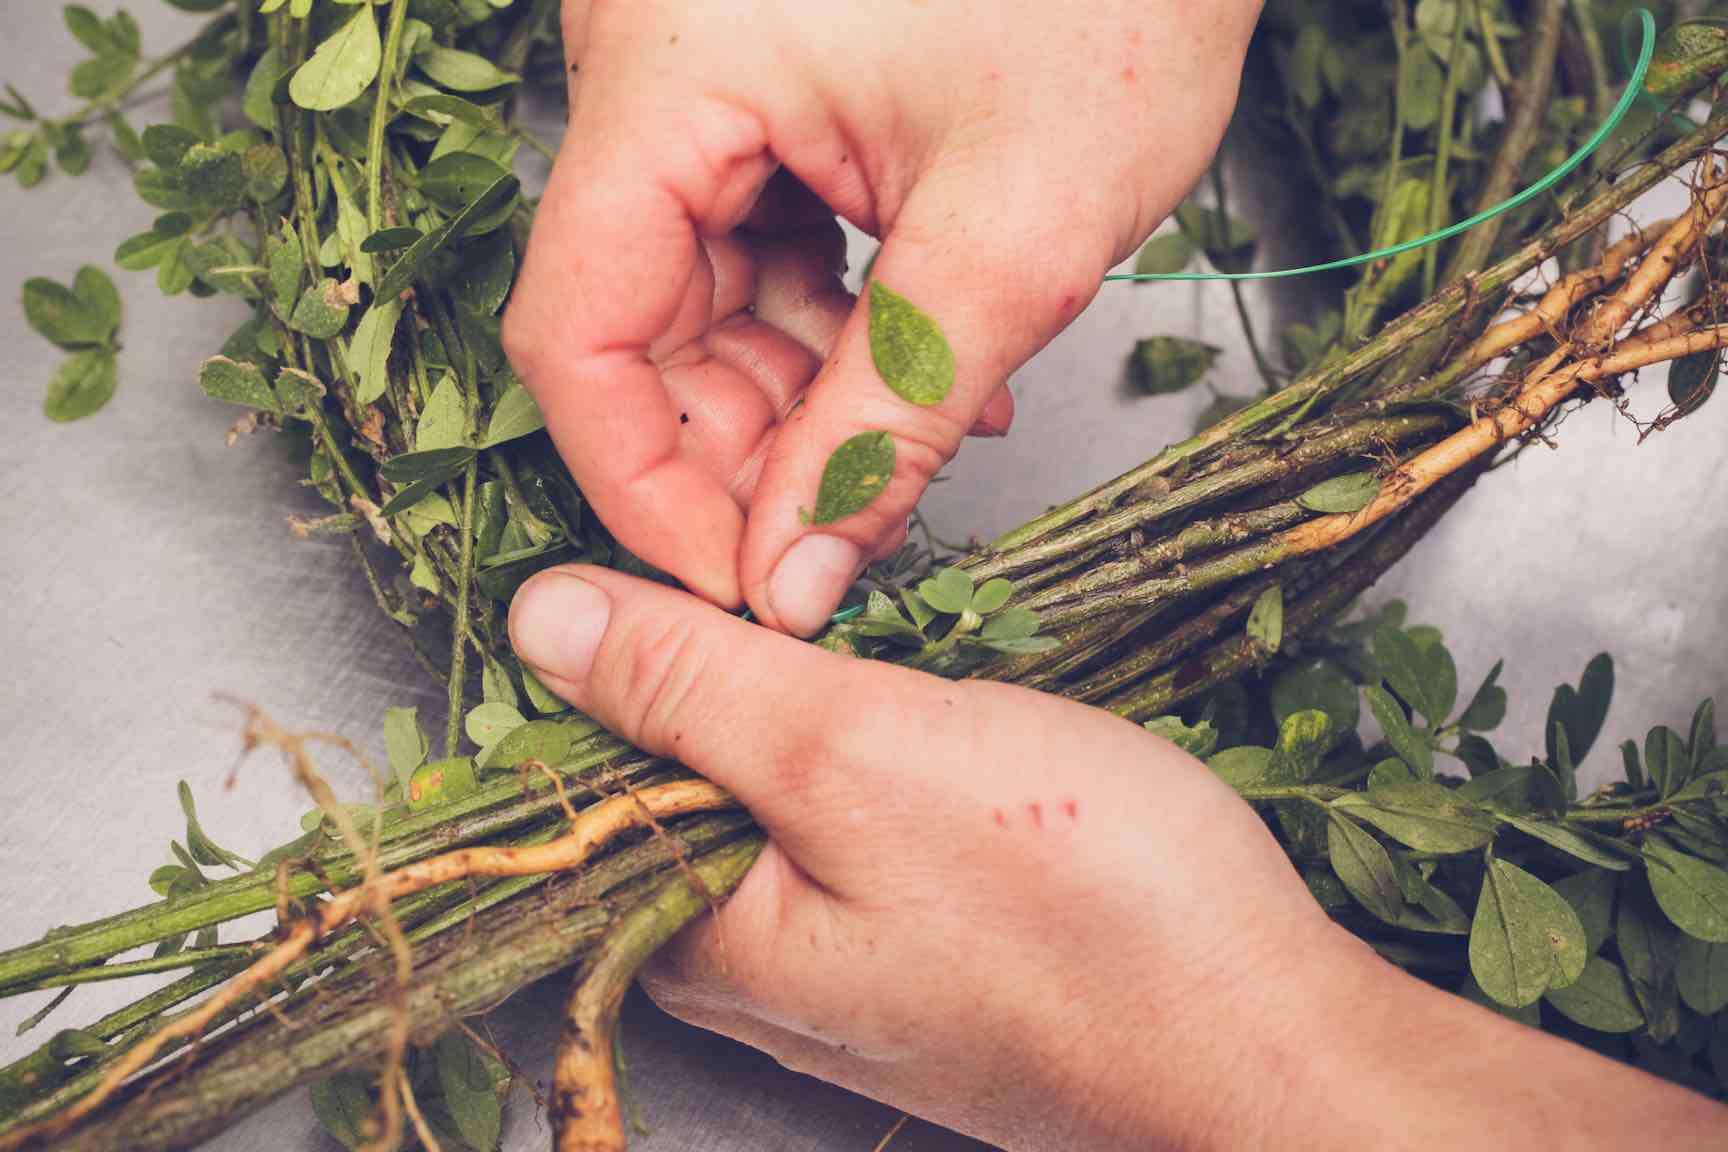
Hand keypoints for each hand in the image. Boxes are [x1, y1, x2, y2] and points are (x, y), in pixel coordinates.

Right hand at [503, 0, 1262, 633]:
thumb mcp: (1012, 244)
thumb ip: (887, 430)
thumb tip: (792, 584)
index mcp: (671, 65)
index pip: (576, 326)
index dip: (641, 481)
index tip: (736, 577)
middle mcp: (646, 56)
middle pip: (628, 317)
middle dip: (735, 446)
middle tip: (838, 526)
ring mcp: (694, 65)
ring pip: (688, 293)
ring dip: (792, 394)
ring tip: (914, 437)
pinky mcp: (750, 81)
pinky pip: (743, 237)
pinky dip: (819, 323)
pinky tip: (910, 367)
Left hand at [508, 569, 1727, 1149]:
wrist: (1271, 1042)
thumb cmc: (1083, 910)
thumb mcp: (861, 755)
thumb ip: (694, 686)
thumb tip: (544, 618)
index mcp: (696, 939)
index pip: (579, 774)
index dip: (611, 643)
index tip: (675, 551)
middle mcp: (750, 972)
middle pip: (678, 779)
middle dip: (726, 664)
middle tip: (803, 577)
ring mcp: (845, 966)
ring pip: (776, 796)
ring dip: (813, 703)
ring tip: (878, 634)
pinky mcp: (928, 946)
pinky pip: (857, 829)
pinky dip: (877, 756)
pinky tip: (932, 715)